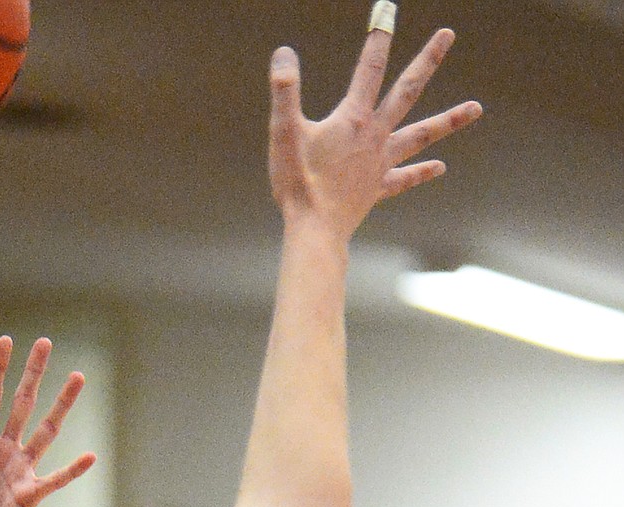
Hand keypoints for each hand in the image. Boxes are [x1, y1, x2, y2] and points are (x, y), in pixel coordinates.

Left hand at [0, 336, 95, 506]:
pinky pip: (54, 480)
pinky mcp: (29, 498)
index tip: (7, 340)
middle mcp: (2, 453)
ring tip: (78, 377)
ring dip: (61, 405)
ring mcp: (18, 473)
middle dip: (33, 373)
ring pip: (45, 431)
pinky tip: (91, 456)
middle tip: (46, 342)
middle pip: (21, 404)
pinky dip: (72, 470)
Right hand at [269, 18, 480, 237]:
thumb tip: (284, 54)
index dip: (378, 38)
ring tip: (476, 108)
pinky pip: (405, 179)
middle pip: (407, 91)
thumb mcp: (283, 133)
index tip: (386, 10)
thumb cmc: (297, 184)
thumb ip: (285, 91)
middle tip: (447, 35)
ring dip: (449, 120)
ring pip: (422, 136)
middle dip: (427, 60)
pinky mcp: (378, 189)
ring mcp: (381, 164)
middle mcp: (376, 137)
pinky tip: (440, 167)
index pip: (369, 69)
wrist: (314, 231)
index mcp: (354, 120)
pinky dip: (423, 172)